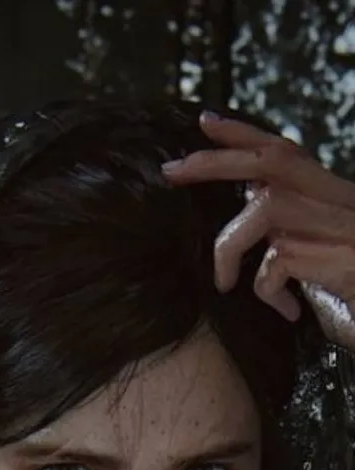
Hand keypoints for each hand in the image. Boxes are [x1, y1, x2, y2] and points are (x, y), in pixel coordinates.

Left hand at [163, 111, 354, 349]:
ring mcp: (341, 227)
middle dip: (215, 161)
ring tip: (225, 282)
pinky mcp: (341, 259)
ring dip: (229, 249)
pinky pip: (277, 262)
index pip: (283, 149)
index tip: (204, 121)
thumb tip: (245, 200)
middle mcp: (337, 200)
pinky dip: (266, 289)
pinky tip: (285, 310)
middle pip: (270, 160)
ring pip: (264, 210)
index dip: (243, 132)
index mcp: (330, 194)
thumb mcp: (317, 245)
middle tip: (171, 170)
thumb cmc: (354, 284)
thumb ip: (287, 220)